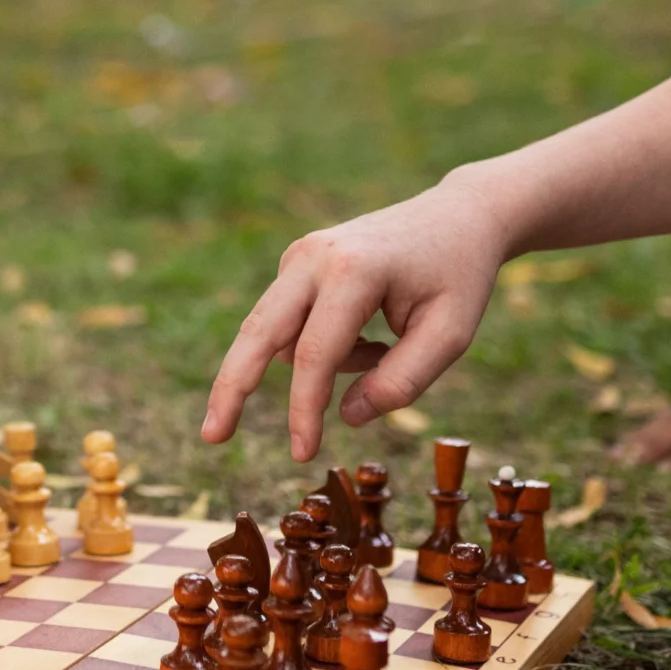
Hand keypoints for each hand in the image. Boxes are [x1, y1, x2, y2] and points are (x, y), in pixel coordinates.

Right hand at [203, 176, 510, 459]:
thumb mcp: (450, 336)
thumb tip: (344, 416)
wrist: (459, 216)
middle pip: (258, 333)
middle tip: (211, 437)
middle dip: (232, 387)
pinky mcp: (296, 262)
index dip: (304, 410)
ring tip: (382, 349)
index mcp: (354, 270)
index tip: (302, 453)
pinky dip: (321, 347)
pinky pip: (292, 323)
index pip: (315, 354)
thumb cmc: (460, 277)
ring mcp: (299, 255)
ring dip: (316, 366)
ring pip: (276, 334)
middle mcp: (313, 257)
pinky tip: (370, 334)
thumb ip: (401, 381)